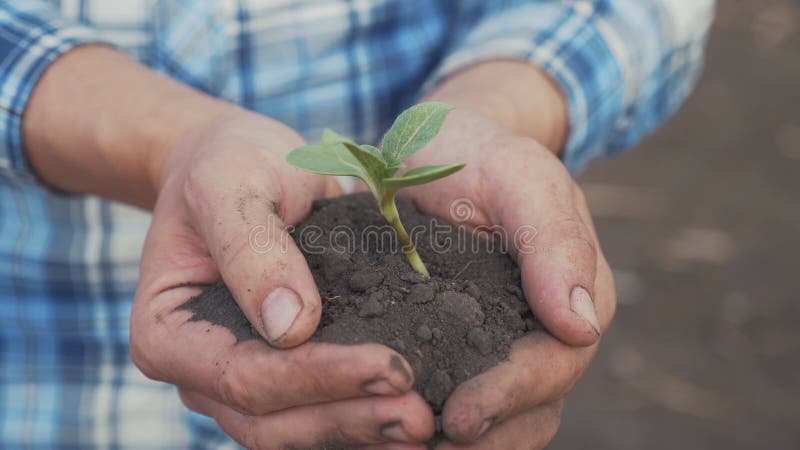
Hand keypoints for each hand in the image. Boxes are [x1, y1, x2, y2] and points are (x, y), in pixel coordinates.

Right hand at [130, 110, 434, 448]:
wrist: (241, 163)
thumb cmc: (227, 165)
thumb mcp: (230, 184)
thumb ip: (251, 248)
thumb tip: (290, 326)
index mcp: (167, 333)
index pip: (245, 376)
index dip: (318, 378)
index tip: (389, 366)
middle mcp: (199, 372)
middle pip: (272, 421)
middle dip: (348, 419)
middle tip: (420, 416)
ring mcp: (240, 380)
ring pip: (297, 430)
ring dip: (361, 430)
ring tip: (425, 425)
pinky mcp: (281, 375)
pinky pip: (319, 410)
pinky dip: (362, 416)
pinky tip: (413, 412)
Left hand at [402, 108, 616, 447]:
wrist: (433, 147)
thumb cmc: (476, 152)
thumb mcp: (517, 175)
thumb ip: (555, 239)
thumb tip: (583, 324)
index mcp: (571, 293)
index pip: (554, 365)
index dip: (509, 398)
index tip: (458, 418)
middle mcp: (543, 329)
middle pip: (531, 408)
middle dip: (486, 438)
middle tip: (425, 449)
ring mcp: (502, 342)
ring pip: (501, 420)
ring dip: (467, 444)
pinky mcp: (458, 346)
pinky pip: (460, 397)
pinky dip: (434, 421)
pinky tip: (390, 431)